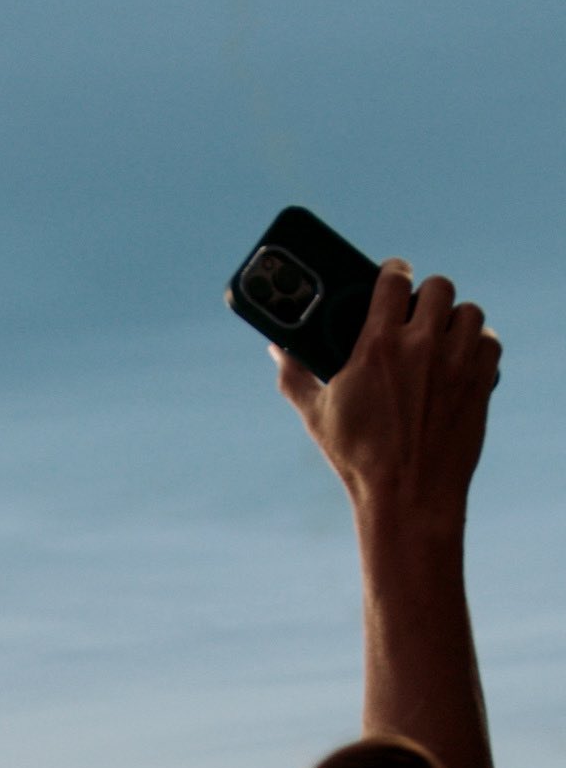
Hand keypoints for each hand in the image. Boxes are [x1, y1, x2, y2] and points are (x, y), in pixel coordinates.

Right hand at [271, 259, 501, 529]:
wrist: (409, 497)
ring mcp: (456, 364)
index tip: (392, 274)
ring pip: (469, 311)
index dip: (394, 269)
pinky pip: (490, 341)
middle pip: (438, 286)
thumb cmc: (358, 460)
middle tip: (416, 312)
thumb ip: (295, 375)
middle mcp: (421, 347)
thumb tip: (276, 348)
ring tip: (441, 335)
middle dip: (426, 294)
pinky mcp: (480, 384)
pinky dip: (478, 344)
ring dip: (455, 318)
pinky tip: (462, 357)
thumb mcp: (317, 415)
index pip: (394, 277)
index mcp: (377, 346)